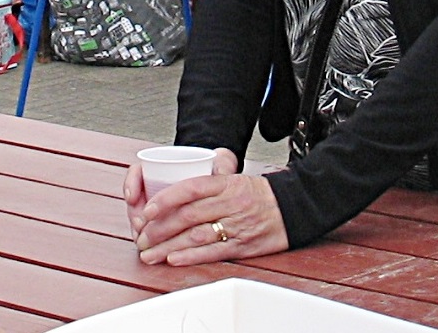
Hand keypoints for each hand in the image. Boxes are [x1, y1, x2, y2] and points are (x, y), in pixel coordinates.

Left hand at [125, 150, 289, 265]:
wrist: (295, 205)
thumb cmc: (260, 193)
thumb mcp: (235, 178)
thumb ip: (208, 184)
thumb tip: (175, 190)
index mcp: (226, 183)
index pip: (190, 188)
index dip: (165, 200)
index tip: (147, 210)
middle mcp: (230, 203)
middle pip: (188, 215)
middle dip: (160, 228)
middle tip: (142, 237)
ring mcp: (237, 225)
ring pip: (196, 236)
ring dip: (169, 246)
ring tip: (150, 253)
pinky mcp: (243, 244)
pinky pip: (214, 251)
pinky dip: (191, 256)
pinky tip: (174, 259)